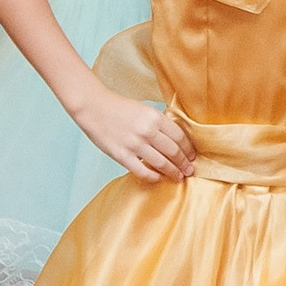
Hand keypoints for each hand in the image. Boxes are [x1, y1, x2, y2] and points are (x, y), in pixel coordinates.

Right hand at [80, 90, 194, 181]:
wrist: (93, 107)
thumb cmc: (119, 108)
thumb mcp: (144, 109)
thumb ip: (159, 123)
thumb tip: (175, 139)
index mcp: (155, 117)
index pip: (180, 137)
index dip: (189, 149)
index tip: (192, 156)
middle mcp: (147, 131)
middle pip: (174, 152)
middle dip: (184, 164)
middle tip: (189, 170)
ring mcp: (134, 144)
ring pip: (161, 163)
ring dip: (173, 172)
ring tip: (178, 177)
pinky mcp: (121, 155)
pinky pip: (142, 171)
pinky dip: (153, 177)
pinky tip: (158, 178)